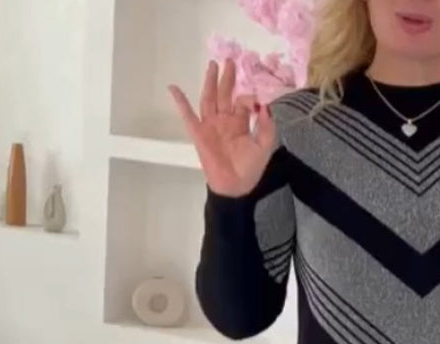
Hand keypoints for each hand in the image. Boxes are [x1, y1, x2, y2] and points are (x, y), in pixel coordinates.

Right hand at [169, 59, 274, 197]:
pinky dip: (180, 102)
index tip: (255, 98)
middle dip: (227, 77)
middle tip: (230, 60)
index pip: (242, 103)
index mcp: (239, 123)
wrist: (235, 187)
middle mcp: (224, 121)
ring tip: (212, 64)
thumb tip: (264, 105)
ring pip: (209, 98)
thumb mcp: (264, 146)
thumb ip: (265, 126)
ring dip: (210, 81)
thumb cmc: (250, 169)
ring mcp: (211, 125)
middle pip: (225, 94)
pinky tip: (173, 88)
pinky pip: (188, 116)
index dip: (248, 98)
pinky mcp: (199, 134)